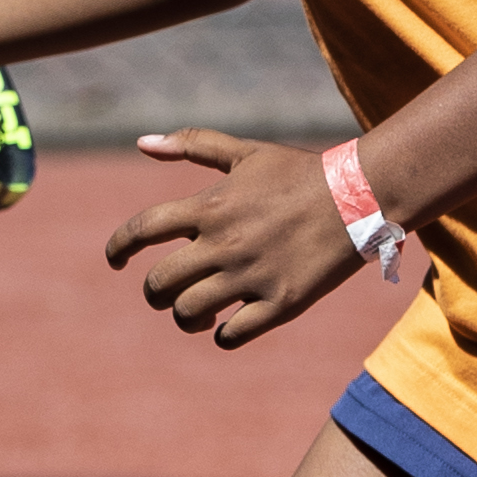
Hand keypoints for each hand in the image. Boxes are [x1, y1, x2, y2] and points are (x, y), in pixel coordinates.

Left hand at [104, 129, 360, 348]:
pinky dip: (222, 334)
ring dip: (186, 316)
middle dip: (154, 293)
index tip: (115, 261)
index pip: (141, 230)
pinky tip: (229, 324)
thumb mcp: (246, 151)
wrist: (360, 197)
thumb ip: (193, 144)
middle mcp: (223, 244)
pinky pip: (231, 335)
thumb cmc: (300, 173)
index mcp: (210, 207)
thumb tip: (141, 141)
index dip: (118, 248)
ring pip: (189, 313)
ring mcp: (251, 277)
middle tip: (165, 293)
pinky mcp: (280, 304)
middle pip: (159, 284)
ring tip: (199, 311)